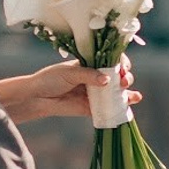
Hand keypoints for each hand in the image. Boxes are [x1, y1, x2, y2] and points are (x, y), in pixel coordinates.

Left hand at [18, 55, 140, 121]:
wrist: (37, 98)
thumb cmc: (50, 80)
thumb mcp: (69, 73)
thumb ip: (88, 75)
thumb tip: (107, 80)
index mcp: (90, 64)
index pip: (111, 60)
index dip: (121, 62)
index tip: (123, 66)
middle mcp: (96, 77)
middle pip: (118, 76)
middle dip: (126, 77)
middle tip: (124, 81)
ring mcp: (96, 93)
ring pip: (117, 92)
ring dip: (128, 92)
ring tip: (131, 94)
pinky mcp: (93, 108)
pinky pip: (110, 108)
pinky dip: (122, 106)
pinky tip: (132, 102)